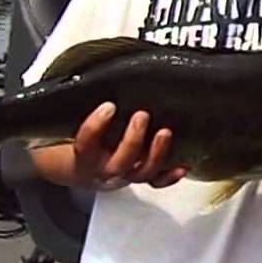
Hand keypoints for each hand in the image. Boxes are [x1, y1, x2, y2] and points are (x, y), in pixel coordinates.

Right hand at [72, 102, 186, 190]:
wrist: (88, 170)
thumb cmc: (87, 140)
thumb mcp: (80, 126)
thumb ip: (86, 109)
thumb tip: (99, 81)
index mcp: (86, 154)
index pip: (87, 142)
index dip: (96, 125)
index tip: (109, 106)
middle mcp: (107, 168)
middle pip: (120, 163)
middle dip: (132, 140)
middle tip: (142, 115)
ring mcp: (126, 175)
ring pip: (142, 173)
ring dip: (156, 154)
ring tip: (165, 133)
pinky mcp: (143, 177)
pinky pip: (157, 181)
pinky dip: (170, 176)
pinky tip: (182, 165)